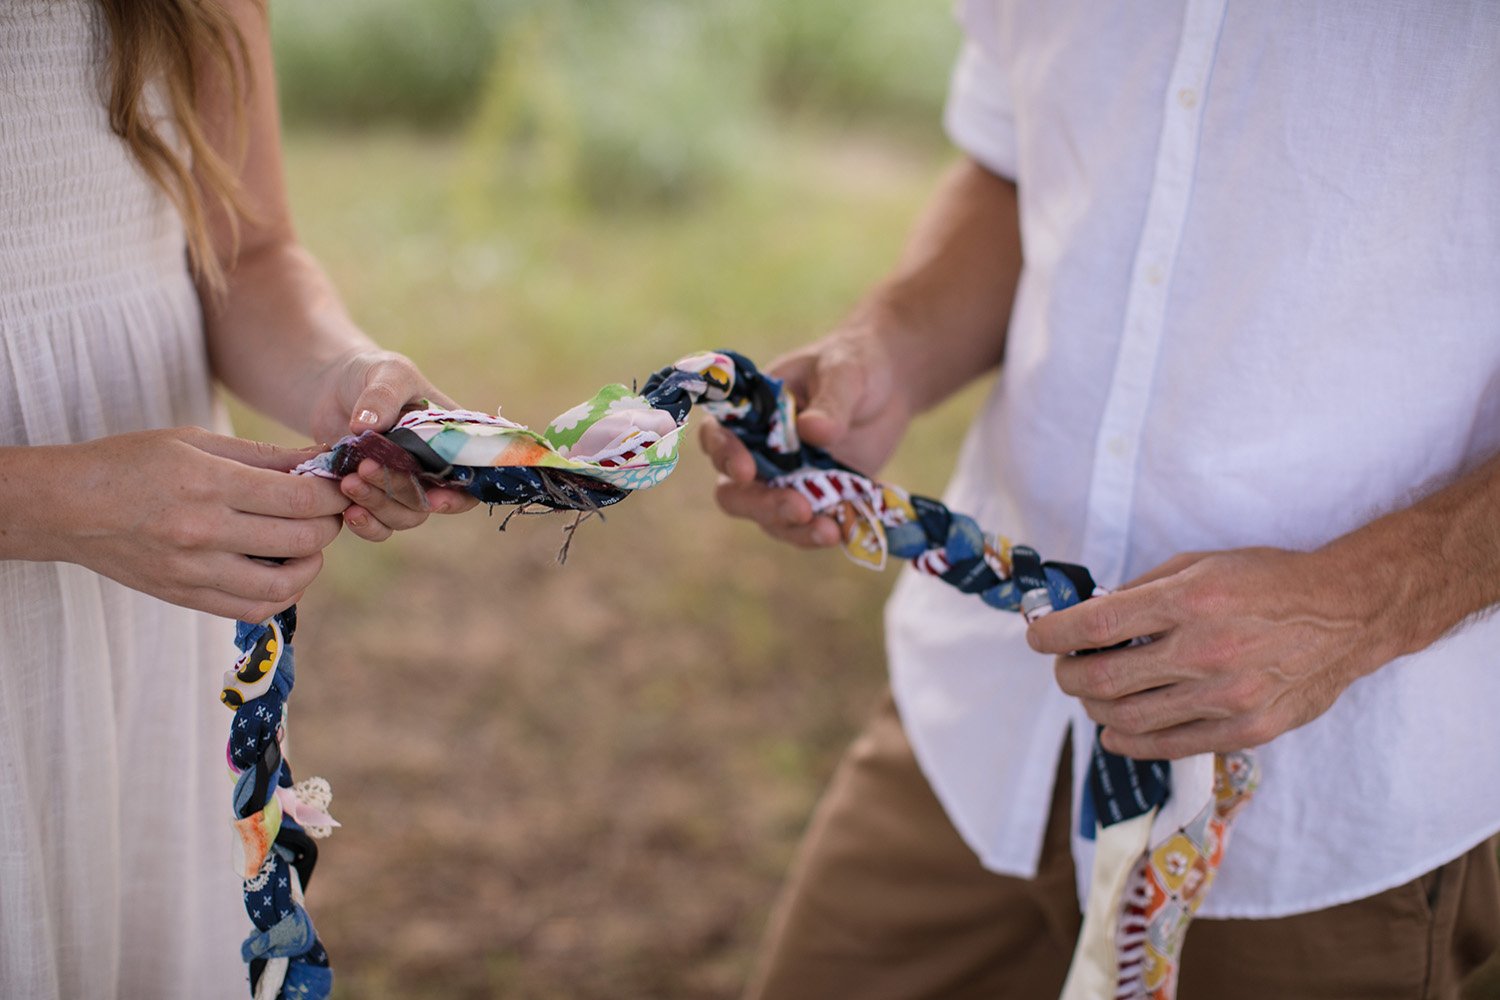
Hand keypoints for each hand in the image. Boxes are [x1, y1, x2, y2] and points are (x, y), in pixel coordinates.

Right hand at [22, 427, 349, 621]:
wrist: (66, 507)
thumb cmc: (132, 464)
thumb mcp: (195, 441)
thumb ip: (263, 455)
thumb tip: (323, 460)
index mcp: (208, 484)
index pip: (299, 498)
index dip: (335, 494)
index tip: (342, 486)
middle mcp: (203, 532)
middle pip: (301, 540)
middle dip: (331, 524)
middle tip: (330, 511)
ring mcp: (193, 571)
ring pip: (284, 585)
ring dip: (312, 564)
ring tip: (309, 543)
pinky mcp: (185, 596)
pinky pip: (252, 608)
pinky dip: (281, 593)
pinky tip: (283, 570)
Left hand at [306, 348, 477, 540]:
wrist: (331, 386)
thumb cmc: (372, 373)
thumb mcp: (387, 372)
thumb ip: (383, 395)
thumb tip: (367, 426)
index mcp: (450, 440)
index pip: (471, 479)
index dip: (459, 496)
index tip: (434, 498)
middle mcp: (432, 469)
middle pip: (430, 502)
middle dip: (401, 493)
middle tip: (366, 469)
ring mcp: (402, 485)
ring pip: (404, 517)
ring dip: (379, 507)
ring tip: (348, 483)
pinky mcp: (372, 496)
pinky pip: (378, 526)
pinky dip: (365, 525)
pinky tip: (346, 511)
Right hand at [699, 323, 914, 548]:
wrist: (890, 386)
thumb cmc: (855, 364)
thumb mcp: (845, 372)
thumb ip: (830, 402)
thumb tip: (813, 431)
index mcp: (750, 412)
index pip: (718, 437)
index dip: (724, 455)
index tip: (746, 470)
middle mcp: (759, 452)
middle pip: (735, 491)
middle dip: (761, 505)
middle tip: (798, 508)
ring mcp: (786, 480)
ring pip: (770, 517)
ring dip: (793, 528)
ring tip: (829, 531)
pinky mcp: (816, 498)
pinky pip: (806, 526)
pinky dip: (819, 534)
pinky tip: (841, 533)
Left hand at [1026, 547, 1400, 758]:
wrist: (1347, 615)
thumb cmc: (1269, 582)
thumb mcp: (1201, 564)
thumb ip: (1143, 591)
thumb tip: (1088, 616)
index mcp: (1190, 600)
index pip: (1098, 625)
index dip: (1054, 635)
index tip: (1038, 637)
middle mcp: (1206, 650)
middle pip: (1104, 679)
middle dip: (1068, 675)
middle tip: (1064, 667)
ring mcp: (1228, 697)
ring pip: (1129, 719)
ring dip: (1094, 708)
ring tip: (1091, 694)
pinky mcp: (1247, 730)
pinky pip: (1169, 746)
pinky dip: (1129, 741)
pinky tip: (1115, 729)